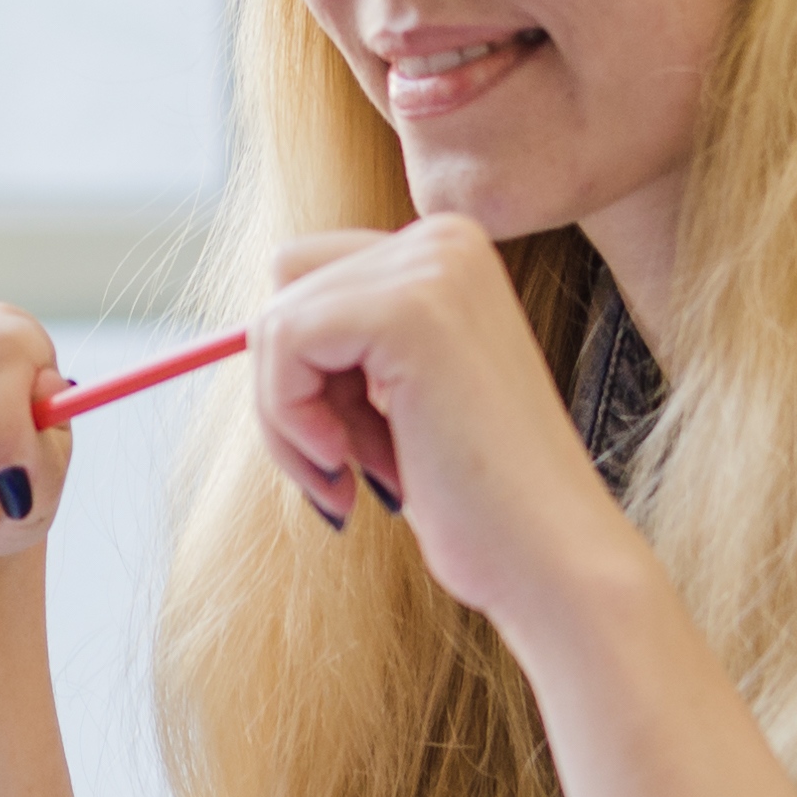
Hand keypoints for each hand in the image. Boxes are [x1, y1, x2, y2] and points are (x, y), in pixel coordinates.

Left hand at [247, 217, 640, 632]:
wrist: (548, 556)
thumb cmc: (476, 499)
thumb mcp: (401, 398)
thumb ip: (347, 347)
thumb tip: (248, 330)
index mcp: (452, 253)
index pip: (311, 276)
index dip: (306, 369)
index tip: (348, 442)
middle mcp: (446, 240)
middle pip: (285, 288)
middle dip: (293, 389)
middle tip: (347, 464)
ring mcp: (431, 267)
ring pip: (275, 320)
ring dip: (289, 417)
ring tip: (353, 474)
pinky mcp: (406, 309)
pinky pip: (281, 340)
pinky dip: (289, 417)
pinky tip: (346, 465)